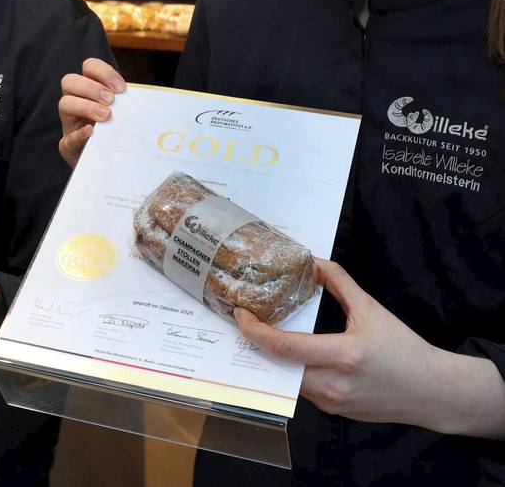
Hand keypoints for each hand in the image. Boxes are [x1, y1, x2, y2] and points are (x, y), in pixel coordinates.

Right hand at [58, 58, 125, 168]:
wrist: (108, 162)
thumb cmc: (117, 132)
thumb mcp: (123, 113)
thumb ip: (126, 103)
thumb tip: (142, 99)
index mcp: (90, 89)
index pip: (89, 66)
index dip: (103, 72)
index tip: (121, 88)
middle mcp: (75, 102)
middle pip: (69, 81)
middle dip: (91, 88)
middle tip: (111, 101)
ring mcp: (69, 123)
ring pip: (64, 104)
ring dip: (86, 106)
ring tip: (106, 117)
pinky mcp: (68, 146)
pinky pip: (67, 138)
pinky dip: (79, 134)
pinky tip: (91, 132)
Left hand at [233, 259, 504, 436]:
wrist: (433, 393)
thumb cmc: (404, 349)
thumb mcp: (371, 310)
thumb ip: (340, 283)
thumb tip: (315, 261)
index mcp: (343, 356)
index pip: (286, 348)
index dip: (257, 332)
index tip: (241, 314)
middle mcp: (334, 385)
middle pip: (281, 367)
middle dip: (259, 345)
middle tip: (247, 321)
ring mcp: (334, 403)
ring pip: (290, 380)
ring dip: (276, 358)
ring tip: (265, 332)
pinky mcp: (336, 412)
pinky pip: (305, 389)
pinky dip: (294, 370)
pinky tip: (292, 353)